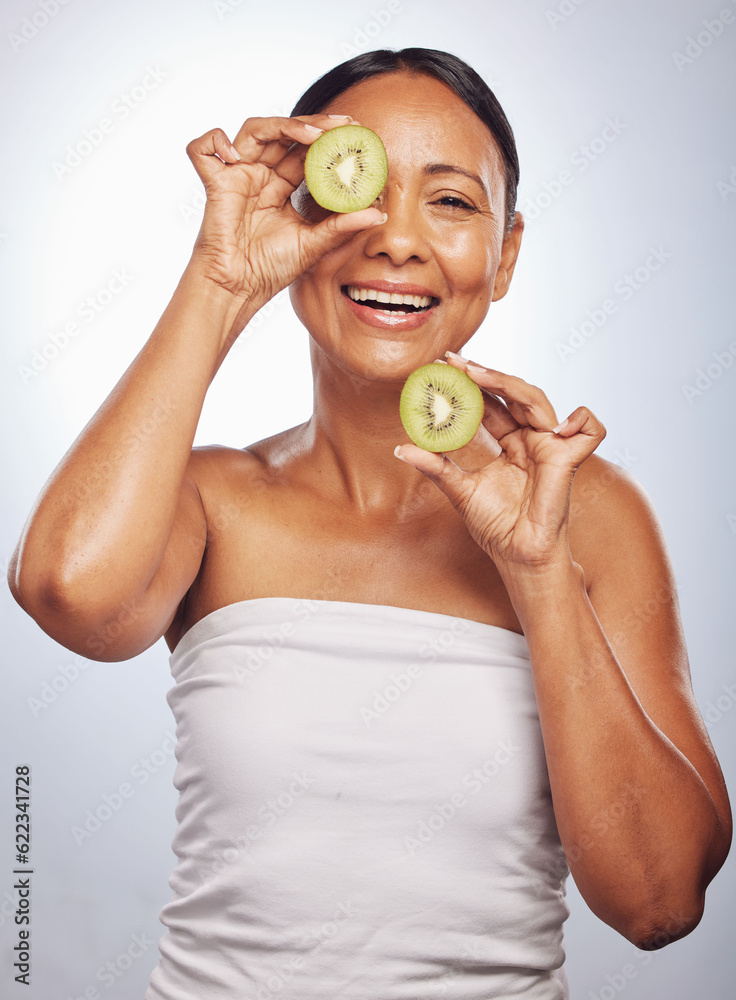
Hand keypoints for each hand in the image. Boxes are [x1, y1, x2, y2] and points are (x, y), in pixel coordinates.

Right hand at [185, 114, 385, 305]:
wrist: (239, 289)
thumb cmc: (270, 269)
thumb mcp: (314, 245)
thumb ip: (342, 226)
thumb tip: (378, 213)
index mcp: (280, 185)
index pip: (305, 152)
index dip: (328, 140)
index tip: (356, 134)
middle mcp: (259, 176)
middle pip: (284, 133)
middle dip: (314, 124)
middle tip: (343, 126)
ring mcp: (237, 176)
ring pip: (253, 131)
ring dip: (283, 125)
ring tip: (312, 135)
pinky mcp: (215, 184)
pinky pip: (202, 150)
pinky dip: (213, 142)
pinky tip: (235, 155)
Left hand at [394, 354, 605, 575]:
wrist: (516, 555)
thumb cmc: (495, 526)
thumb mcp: (459, 490)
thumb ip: (435, 467)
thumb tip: (400, 448)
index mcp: (510, 442)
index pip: (490, 403)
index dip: (468, 384)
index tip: (440, 367)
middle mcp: (531, 439)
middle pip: (511, 393)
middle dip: (483, 373)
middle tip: (452, 361)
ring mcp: (551, 447)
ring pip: (537, 399)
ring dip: (506, 382)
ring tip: (474, 374)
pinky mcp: (569, 461)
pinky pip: (591, 431)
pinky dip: (582, 420)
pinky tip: (556, 425)